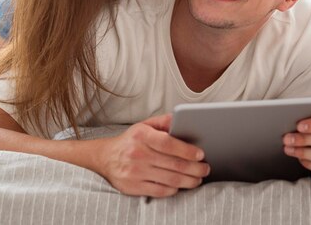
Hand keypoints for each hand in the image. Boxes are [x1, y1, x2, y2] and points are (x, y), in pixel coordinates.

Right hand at [94, 114, 209, 197]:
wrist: (105, 158)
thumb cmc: (130, 141)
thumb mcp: (144, 125)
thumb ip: (164, 121)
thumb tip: (183, 119)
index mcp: (142, 135)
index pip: (169, 144)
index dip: (187, 150)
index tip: (201, 154)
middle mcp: (138, 154)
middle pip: (174, 164)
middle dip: (195, 168)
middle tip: (206, 168)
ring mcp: (135, 172)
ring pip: (170, 179)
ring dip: (189, 181)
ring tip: (198, 178)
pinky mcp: (134, 187)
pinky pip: (160, 191)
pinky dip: (174, 189)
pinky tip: (181, 185)